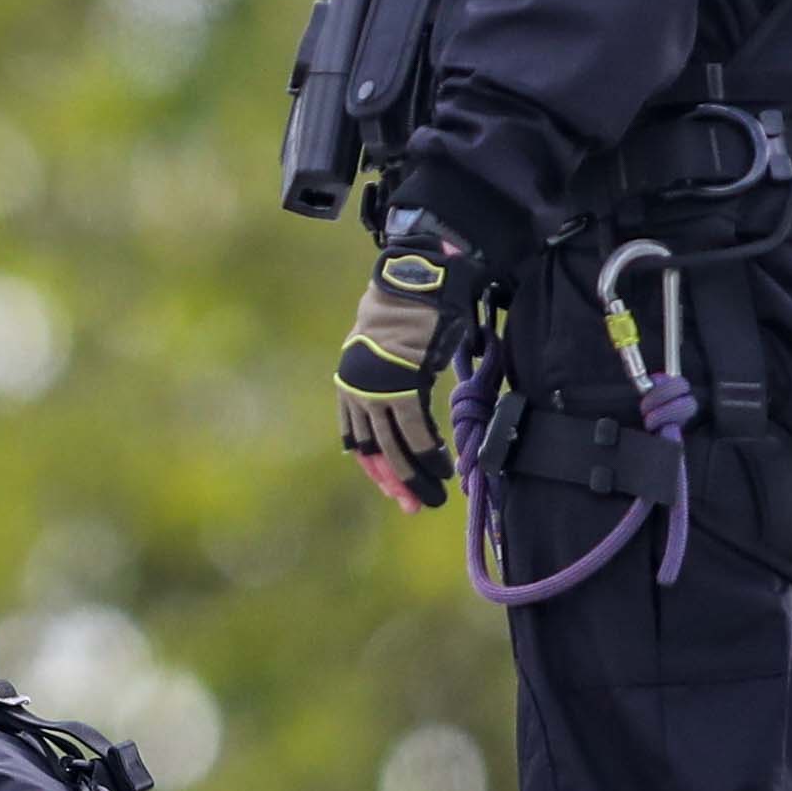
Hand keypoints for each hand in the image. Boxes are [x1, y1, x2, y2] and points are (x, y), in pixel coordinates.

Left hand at [334, 246, 462, 511]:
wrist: (411, 284)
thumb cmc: (407, 315)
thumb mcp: (389, 354)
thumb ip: (392, 384)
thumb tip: (409, 412)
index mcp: (350, 385)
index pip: (357, 440)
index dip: (376, 469)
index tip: (395, 492)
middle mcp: (356, 390)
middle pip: (373, 450)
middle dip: (395, 482)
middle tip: (415, 506)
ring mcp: (377, 389)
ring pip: (393, 446)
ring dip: (414, 476)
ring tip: (432, 497)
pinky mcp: (401, 385)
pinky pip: (414, 430)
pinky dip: (428, 453)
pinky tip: (441, 468)